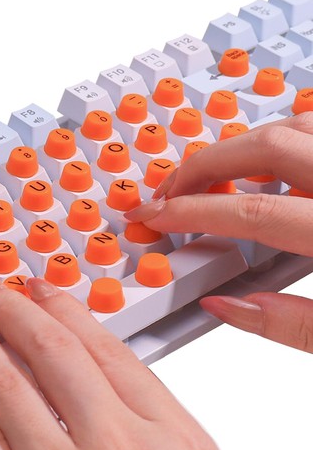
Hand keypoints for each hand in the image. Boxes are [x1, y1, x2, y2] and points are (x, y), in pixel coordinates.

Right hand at [125, 112, 312, 353]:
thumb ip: (290, 324)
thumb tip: (223, 306)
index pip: (256, 211)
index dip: (194, 211)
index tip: (154, 216)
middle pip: (267, 147)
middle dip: (203, 166)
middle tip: (167, 191)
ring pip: (295, 124)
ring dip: (241, 145)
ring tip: (208, 174)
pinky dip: (282, 137)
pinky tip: (266, 162)